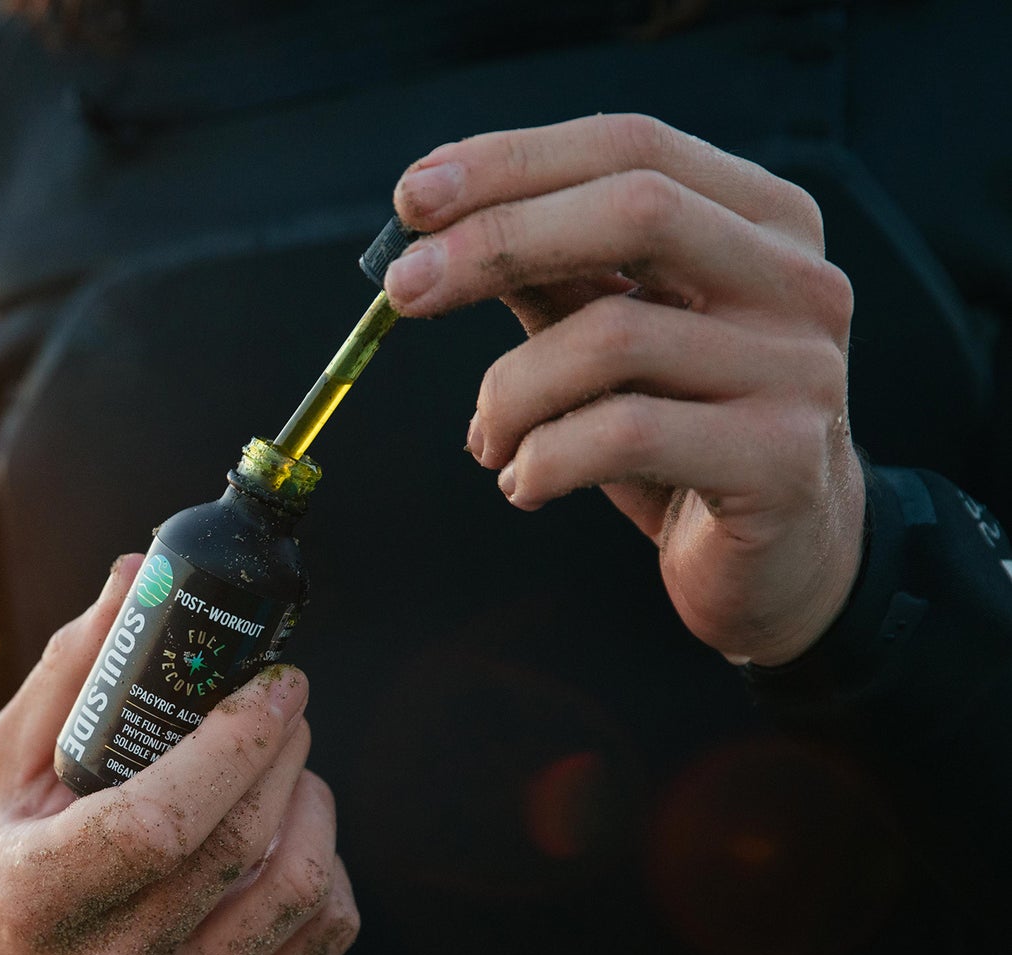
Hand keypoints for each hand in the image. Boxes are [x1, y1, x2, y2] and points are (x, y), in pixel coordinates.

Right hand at [0, 555, 357, 954]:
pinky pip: (325, 937)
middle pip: (240, 846)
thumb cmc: (12, 861)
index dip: (232, 746)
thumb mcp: (9, 766)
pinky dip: (329, 869)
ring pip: (298, 891)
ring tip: (287, 768)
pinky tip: (292, 839)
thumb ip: (72, 673)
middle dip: (283, 750)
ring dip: (312, 803)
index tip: (271, 684)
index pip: (158, 826)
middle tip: (283, 701)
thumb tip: (139, 574)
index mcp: (41, 898)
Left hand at [386, 113, 863, 666]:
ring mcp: (798, 369)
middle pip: (637, 210)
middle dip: (499, 241)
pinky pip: (624, 435)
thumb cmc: (680, 438)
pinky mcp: (780, 461)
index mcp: (761, 221)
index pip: (632, 146)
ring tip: (487, 441)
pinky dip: (543, 460)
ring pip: (613, 337)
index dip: (513, 162)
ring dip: (509, 394)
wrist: (780, 560)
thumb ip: (551, 280)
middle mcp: (797, 280)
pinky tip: (523, 485)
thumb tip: (433, 234)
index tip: (412, 199)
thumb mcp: (610, 345)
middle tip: (403, 292)